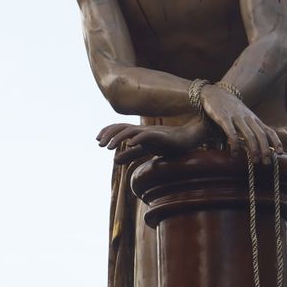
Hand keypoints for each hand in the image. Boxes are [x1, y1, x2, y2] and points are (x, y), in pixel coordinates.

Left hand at [97, 120, 211, 163]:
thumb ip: (131, 154)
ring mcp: (151, 132)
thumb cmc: (168, 143)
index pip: (119, 128)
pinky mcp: (161, 136)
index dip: (107, 132)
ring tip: (110, 147)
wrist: (189, 138)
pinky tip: (130, 144)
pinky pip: (147, 135)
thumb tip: (114, 159)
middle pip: (122, 127)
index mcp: (138, 132)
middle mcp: (142, 130)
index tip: (98, 140)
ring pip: (131, 130)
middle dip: (109, 135)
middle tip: (100, 145)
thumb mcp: (146, 149)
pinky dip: (137, 139)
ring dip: (119, 137)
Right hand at [198, 85, 282, 160]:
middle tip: (266, 162)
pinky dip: (235, 144)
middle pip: (261, 135)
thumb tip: (259, 146)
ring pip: (249, 135)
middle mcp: (248, 118)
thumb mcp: (244, 117)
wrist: (216, 93)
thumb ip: (251, 129)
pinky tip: (235, 154)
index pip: (269, 131)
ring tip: (254, 161)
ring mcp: (236, 117)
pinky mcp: (223, 118)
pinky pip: (231, 132)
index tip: (280, 153)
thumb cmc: (231, 108)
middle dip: (266, 149)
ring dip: (253, 149)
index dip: (276, 142)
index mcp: (254, 119)